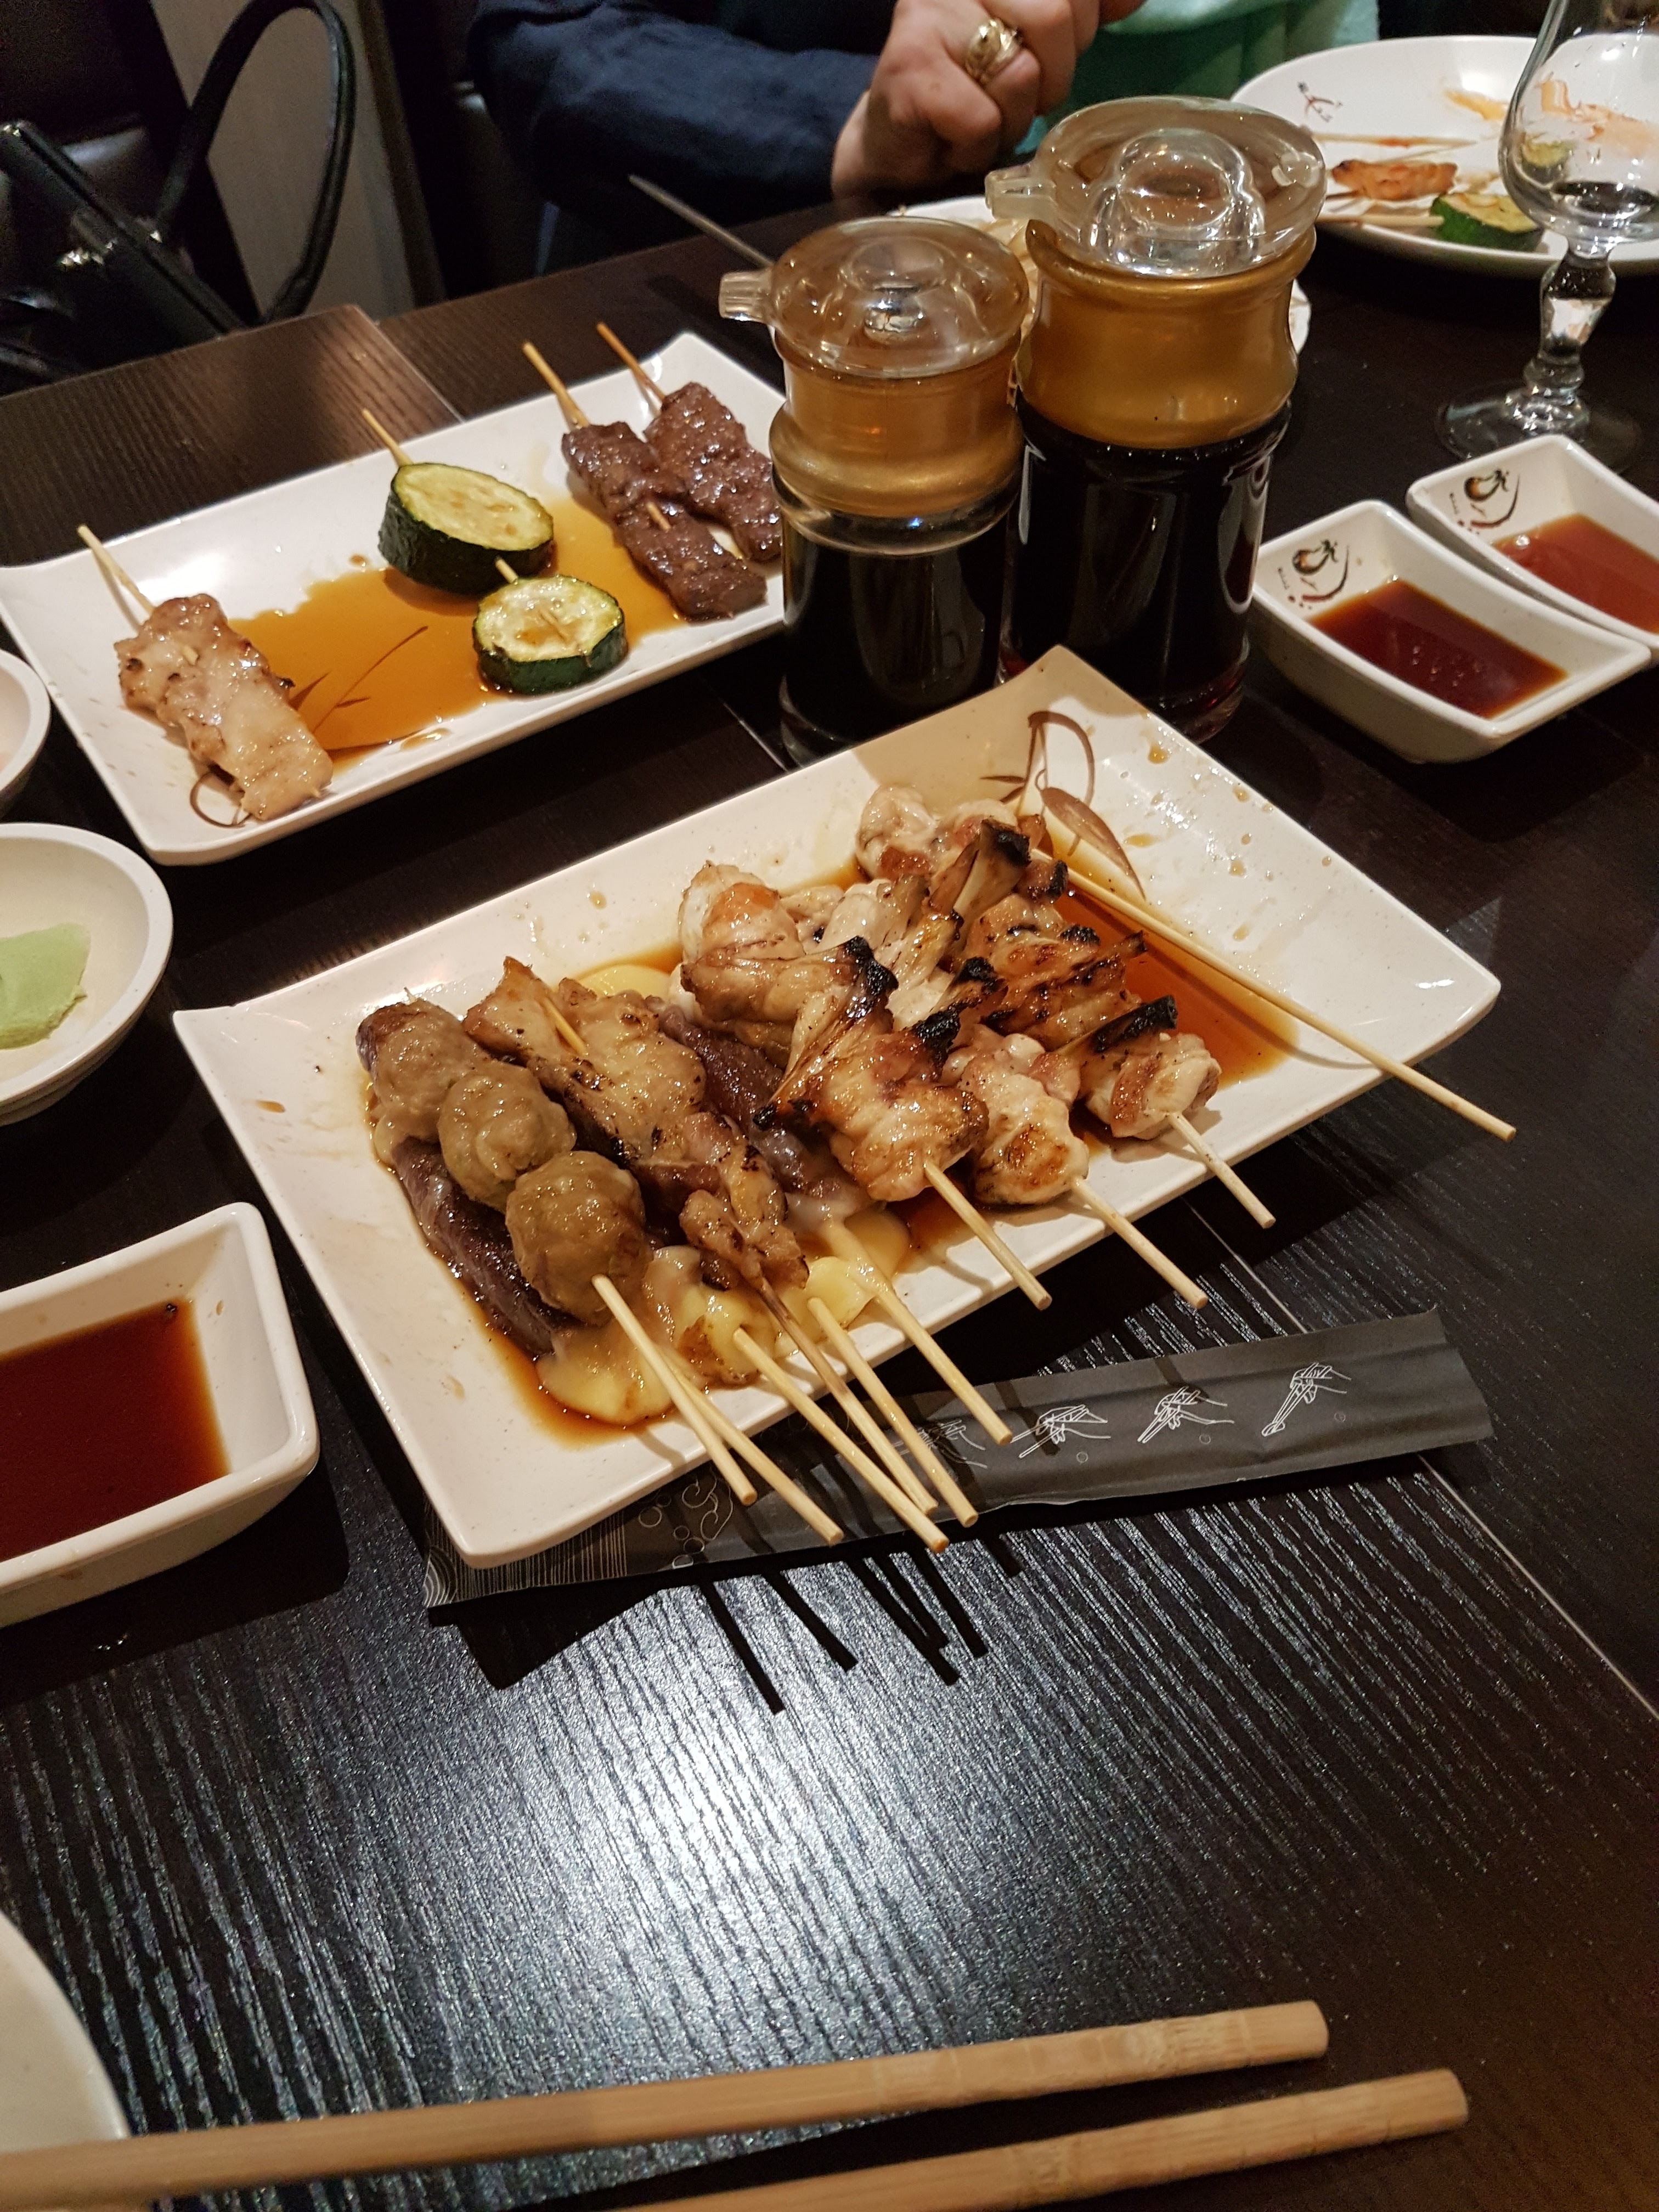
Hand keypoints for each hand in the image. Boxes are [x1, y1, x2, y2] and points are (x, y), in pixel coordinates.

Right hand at [832, 0, 1103, 196]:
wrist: (896, 139)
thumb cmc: (972, 86)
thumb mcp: (1036, 40)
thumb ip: (1081, 9)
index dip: (1085, 20)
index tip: (1057, 52)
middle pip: (1054, 17)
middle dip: (1052, 75)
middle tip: (1018, 96)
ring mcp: (928, 15)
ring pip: (1021, 74)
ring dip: (1014, 118)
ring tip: (985, 120)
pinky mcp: (911, 69)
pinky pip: (982, 119)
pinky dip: (979, 146)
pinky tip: (956, 141)